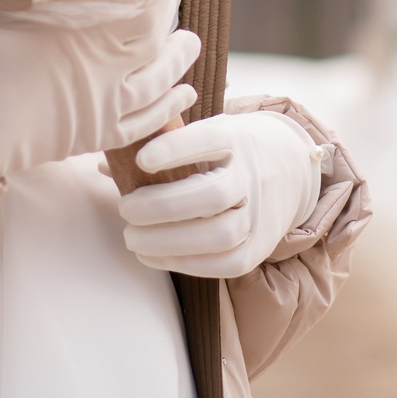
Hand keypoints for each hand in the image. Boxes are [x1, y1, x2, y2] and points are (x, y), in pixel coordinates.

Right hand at [0, 11, 198, 176]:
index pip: (144, 5)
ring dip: (179, 63)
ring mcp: (105, 102)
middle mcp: (105, 64)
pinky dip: (168, 108)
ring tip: (189, 46)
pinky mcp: (97, 133)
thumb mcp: (4, 4)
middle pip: (157, 43)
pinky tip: (185, 95)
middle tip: (180, 10)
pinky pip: (145, 123)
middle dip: (172, 25)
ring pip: (158, 83)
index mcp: (87, 28)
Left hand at [117, 111, 323, 279]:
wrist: (291, 167)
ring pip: (220, 234)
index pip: (209, 140)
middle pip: (212, 195)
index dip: (175, 149)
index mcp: (235, 138)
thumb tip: (105, 164)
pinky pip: (227, 263)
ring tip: (132, 238)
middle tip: (125, 209)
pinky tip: (155, 256)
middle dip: (161, 207)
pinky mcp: (260, 245)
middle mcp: (252, 175)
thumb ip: (161, 147)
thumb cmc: (230, 149)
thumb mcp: (206, 133)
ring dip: (169, 241)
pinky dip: (187, 263)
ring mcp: (260, 213)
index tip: (141, 158)